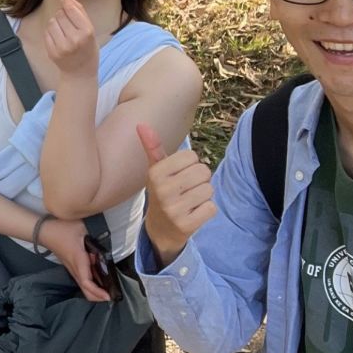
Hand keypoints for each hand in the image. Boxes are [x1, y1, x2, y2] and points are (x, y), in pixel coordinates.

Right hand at [37, 216, 111, 302]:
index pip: (86, 282)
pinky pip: (83, 281)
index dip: (97, 291)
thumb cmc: (63, 229)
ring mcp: (72, 269)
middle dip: (99, 297)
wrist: (46, 232)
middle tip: (113, 296)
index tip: (109, 296)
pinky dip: (92, 285)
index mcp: (78, 260)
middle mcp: (74, 268)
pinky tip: (102, 279)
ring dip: (96, 292)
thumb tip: (107, 246)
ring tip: (110, 289)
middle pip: (86, 291)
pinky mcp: (72, 268)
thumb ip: (96, 236)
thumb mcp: (82, 228)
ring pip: (84, 288)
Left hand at [45, 0, 98, 82]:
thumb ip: (80, 13)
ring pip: (52, 22)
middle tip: (68, 22)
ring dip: (56, 22)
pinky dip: (51, 31)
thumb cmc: (88, 49)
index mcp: (87, 33)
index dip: (66, 2)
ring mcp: (61, 47)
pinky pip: (46, 32)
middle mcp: (74, 40)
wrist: (80, 73)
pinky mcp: (51, 52)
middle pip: (60, 14)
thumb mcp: (91, 31)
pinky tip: (58, 37)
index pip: (71, 11)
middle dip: (62, 14)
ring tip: (63, 30)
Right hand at [137, 123, 216, 268]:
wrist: (160, 229)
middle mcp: (162, 190)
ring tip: (191, 200)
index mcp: (155, 173)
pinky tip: (194, 212)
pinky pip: (211, 208)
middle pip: (203, 171)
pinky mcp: (186, 225)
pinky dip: (207, 209)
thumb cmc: (163, 191)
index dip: (190, 164)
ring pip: (209, 190)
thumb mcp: (156, 170)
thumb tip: (141, 124)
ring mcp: (174, 209)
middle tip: (188, 188)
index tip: (180, 174)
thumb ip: (153, 147)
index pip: (192, 156)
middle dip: (200, 179)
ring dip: (204, 195)